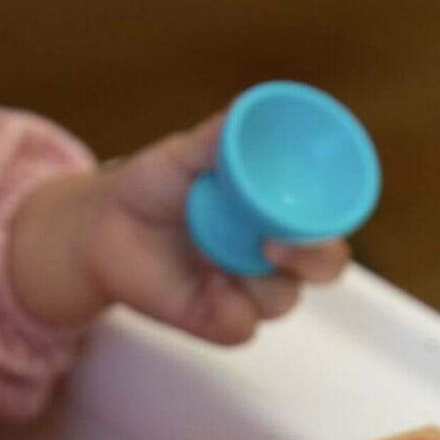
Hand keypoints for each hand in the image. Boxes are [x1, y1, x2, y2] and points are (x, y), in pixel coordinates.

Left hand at [10, 112, 348, 344]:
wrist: (104, 224)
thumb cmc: (156, 185)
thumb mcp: (186, 153)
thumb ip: (220, 137)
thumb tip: (245, 111)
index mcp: (280, 209)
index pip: (330, 217)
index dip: (335, 216)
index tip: (311, 205)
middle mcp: (275, 253)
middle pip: (325, 267)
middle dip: (313, 258)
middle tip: (273, 242)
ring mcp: (247, 290)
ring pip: (282, 300)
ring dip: (258, 282)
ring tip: (214, 256)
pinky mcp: (217, 321)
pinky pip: (242, 327)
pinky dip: (229, 309)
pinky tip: (206, 287)